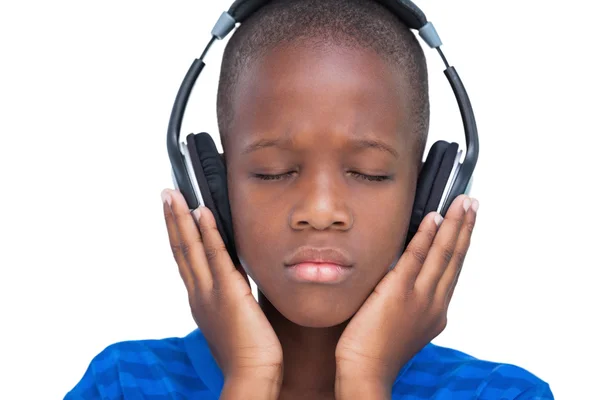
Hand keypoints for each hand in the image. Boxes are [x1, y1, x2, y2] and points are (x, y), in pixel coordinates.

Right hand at [161, 189, 282, 395]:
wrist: (251, 375)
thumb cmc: (248, 352)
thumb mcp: (234, 318)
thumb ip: (232, 296)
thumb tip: (239, 281)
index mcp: (200, 300)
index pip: (186, 260)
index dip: (178, 235)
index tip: (174, 213)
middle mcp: (199, 293)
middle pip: (180, 249)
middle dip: (172, 219)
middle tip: (166, 193)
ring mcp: (210, 292)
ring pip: (190, 248)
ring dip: (181, 218)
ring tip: (174, 194)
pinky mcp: (228, 291)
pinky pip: (216, 255)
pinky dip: (208, 232)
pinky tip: (202, 212)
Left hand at [335, 195, 477, 396]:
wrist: (366, 371)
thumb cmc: (376, 351)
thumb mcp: (403, 323)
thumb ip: (410, 300)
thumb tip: (402, 273)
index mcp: (436, 311)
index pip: (453, 270)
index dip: (461, 244)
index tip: (466, 224)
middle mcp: (435, 303)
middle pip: (455, 258)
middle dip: (465, 228)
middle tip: (472, 203)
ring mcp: (420, 297)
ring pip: (443, 254)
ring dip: (454, 225)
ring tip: (464, 204)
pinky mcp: (400, 292)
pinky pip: (416, 257)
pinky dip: (427, 236)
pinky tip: (434, 219)